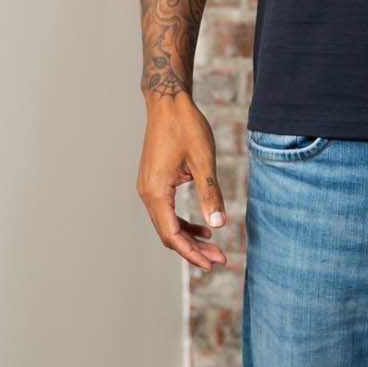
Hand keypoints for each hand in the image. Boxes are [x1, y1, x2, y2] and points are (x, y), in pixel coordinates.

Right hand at [136, 93, 229, 276]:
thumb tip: (219, 225)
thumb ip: (210, 194)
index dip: (192, 253)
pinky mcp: (154, 183)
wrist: (168, 103)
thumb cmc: (186, 127)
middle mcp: (147, 193)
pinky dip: (183, 222)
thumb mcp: (203, 160)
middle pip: (168, 234)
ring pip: (167, 224)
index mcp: (156, 191)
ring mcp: (148, 188)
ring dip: (189, 238)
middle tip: (220, 260)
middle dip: (193, 250)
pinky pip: (166, 212)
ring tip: (213, 247)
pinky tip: (203, 226)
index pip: (172, 234)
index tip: (213, 264)